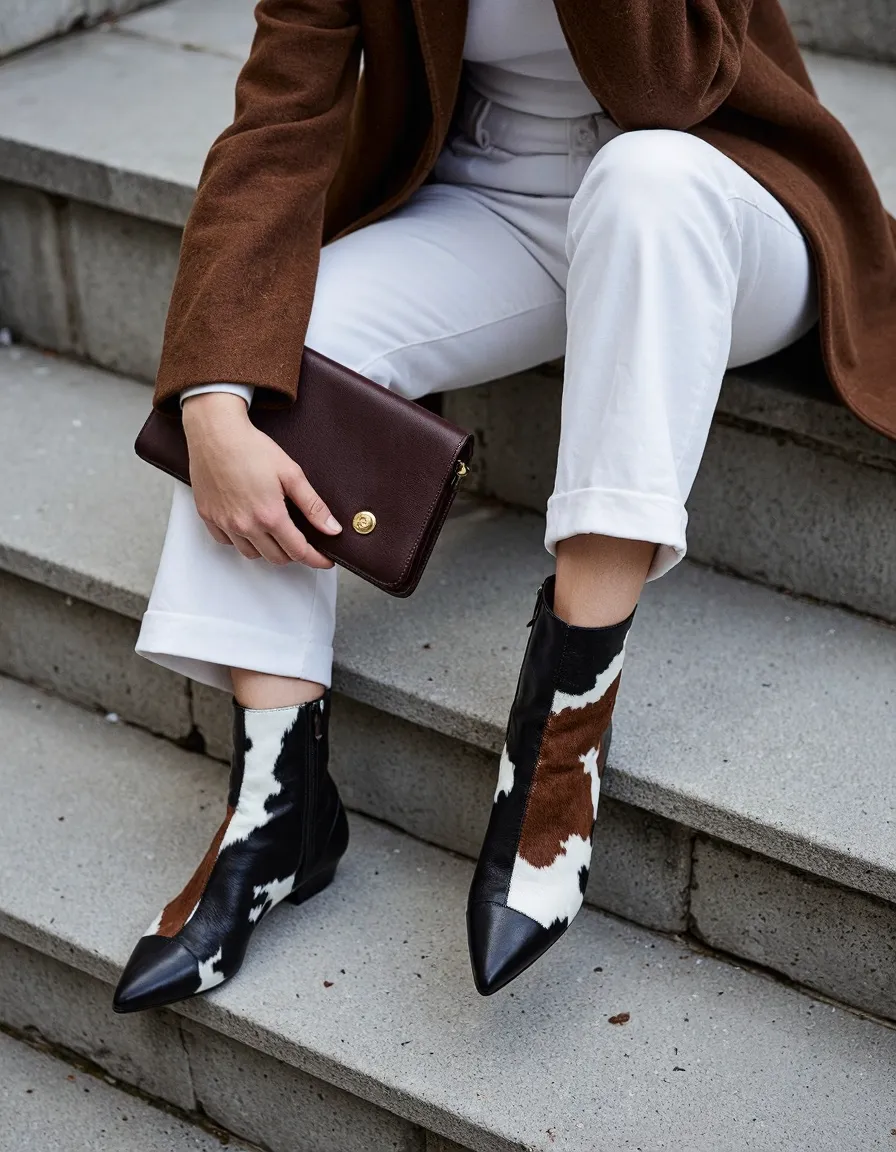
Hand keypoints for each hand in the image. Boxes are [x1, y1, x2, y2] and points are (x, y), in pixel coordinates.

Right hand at [182, 393, 340, 565]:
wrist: (215, 433)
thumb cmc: (251, 448)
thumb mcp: (291, 474)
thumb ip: (313, 506)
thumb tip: (332, 529)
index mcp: (270, 516)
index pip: (298, 551)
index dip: (315, 559)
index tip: (324, 561)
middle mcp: (245, 525)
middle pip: (276, 558)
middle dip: (293, 555)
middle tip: (302, 543)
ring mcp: (225, 523)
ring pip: (251, 554)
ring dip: (267, 550)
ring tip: (276, 534)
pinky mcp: (208, 517)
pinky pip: (227, 542)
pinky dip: (241, 540)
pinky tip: (249, 527)